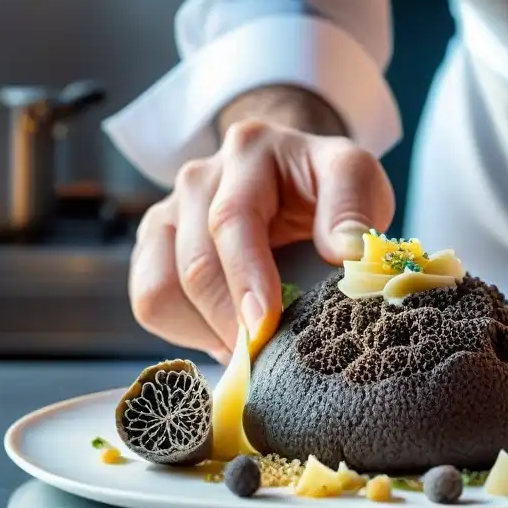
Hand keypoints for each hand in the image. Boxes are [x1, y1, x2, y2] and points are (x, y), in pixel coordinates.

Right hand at [129, 119, 393, 361]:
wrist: (294, 179)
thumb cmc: (326, 186)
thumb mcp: (357, 179)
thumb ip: (355, 208)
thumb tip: (346, 252)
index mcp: (250, 151)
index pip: (233, 219)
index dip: (246, 276)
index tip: (264, 324)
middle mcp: (199, 177)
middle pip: (196, 263)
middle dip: (229, 319)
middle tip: (265, 356)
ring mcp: (168, 211)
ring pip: (161, 288)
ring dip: (206, 330)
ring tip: (251, 347)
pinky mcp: (156, 246)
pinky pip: (150, 301)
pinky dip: (187, 332)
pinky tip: (227, 335)